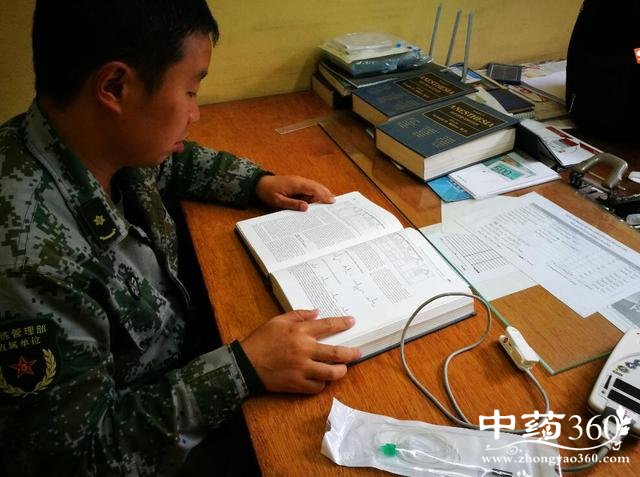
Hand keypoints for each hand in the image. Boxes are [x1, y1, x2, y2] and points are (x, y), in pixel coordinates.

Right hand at [240, 309, 360, 392]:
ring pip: (331, 373)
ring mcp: (302, 369)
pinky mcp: (297, 384)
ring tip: (343, 369)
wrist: (245, 364)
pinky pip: (317, 387)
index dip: (342, 323)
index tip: (352, 322)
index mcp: (300, 332)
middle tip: (359, 353)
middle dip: (352, 353)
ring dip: (341, 371)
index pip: (327, 326)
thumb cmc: (260, 340)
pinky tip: (322, 379)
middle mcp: (304, 350)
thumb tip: (316, 312)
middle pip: (336, 353)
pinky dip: (322, 383)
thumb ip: (298, 315)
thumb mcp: (277, 321)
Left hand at [255, 175, 334, 210]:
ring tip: (329, 203)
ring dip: (321, 194)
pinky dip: (315, 194)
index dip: (324, 195)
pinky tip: (317, 202)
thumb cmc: (268, 192)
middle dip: (326, 194)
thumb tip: (306, 207)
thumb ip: (292, 204)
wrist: (259, 184)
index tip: (332, 201)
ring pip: (314, 187)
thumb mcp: (278, 201)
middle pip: (317, 187)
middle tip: (335, 203)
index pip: (314, 189)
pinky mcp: (298, 184)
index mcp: (296, 184)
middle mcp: (300, 181)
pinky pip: (309, 189)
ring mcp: (299, 182)